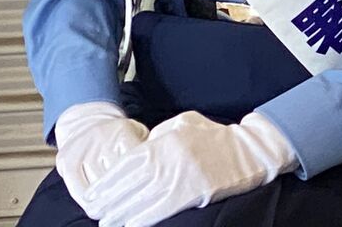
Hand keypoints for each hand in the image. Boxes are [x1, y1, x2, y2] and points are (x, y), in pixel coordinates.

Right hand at [54, 102, 149, 215]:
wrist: (87, 122)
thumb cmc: (121, 136)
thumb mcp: (139, 136)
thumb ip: (150, 152)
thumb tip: (164, 177)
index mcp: (123, 131)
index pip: (135, 165)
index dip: (142, 184)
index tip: (150, 200)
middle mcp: (101, 138)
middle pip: (115, 177)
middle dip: (125, 198)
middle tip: (132, 213)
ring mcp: (82, 149)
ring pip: (96, 186)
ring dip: (106, 204)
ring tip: (115, 216)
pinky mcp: (67, 160)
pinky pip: (78, 188)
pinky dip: (88, 201)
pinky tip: (96, 209)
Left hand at [85, 111, 296, 226]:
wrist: (248, 151)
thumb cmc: (215, 137)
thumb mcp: (184, 124)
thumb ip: (158, 135)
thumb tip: (136, 149)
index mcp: (166, 140)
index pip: (127, 163)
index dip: (106, 181)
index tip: (93, 193)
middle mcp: (170, 159)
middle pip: (129, 184)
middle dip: (108, 200)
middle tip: (95, 211)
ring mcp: (181, 178)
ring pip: (141, 200)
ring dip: (120, 213)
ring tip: (107, 222)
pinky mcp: (192, 194)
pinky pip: (160, 210)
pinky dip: (142, 220)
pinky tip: (130, 225)